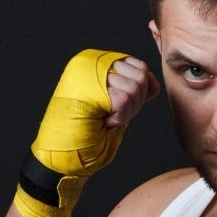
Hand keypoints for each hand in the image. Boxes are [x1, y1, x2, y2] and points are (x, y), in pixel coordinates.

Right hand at [14, 49, 159, 216]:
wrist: (63, 153)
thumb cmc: (87, 133)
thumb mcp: (117, 107)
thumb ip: (134, 91)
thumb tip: (153, 83)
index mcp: (96, 63)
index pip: (139, 67)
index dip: (139, 92)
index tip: (119, 107)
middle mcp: (91, 63)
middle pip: (140, 76)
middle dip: (135, 103)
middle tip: (111, 115)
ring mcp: (89, 73)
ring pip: (134, 88)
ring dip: (125, 112)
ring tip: (103, 118)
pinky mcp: (92, 87)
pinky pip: (125, 100)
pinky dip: (119, 118)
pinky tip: (102, 122)